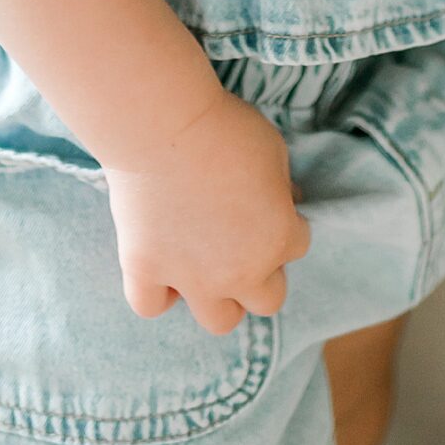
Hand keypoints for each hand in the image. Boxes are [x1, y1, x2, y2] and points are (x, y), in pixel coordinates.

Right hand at [103, 87, 311, 334]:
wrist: (162, 124)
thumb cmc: (224, 128)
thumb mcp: (274, 148)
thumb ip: (281, 185)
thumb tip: (282, 200)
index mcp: (278, 239)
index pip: (298, 245)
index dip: (287, 221)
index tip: (270, 200)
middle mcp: (240, 271)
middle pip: (267, 300)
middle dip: (262, 272)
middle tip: (243, 239)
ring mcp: (191, 278)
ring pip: (220, 320)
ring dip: (220, 298)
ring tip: (208, 266)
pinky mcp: (146, 270)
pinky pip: (152, 305)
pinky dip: (159, 293)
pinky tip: (162, 265)